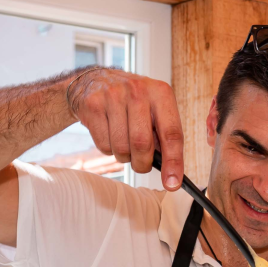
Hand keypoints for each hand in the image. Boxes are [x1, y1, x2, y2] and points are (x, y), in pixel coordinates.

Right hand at [66, 68, 184, 187]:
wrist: (93, 82)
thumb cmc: (131, 103)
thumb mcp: (154, 109)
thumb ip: (164, 134)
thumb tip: (171, 171)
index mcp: (161, 92)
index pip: (172, 133)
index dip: (174, 162)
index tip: (172, 183)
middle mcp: (138, 90)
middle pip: (142, 144)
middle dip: (143, 163)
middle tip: (142, 164)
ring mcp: (113, 96)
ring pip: (122, 148)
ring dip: (124, 157)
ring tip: (124, 144)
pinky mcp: (93, 105)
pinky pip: (103, 144)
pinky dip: (108, 149)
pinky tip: (109, 135)